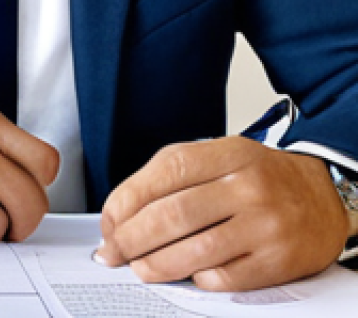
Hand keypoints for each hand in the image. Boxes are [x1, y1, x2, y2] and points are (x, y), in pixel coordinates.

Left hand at [96, 137, 349, 290]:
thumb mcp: (222, 157)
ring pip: (196, 250)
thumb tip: (122, 211)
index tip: (108, 220)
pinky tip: (185, 275)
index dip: (128, 198)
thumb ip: (177, 176)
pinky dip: (197, 278)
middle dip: (132, 237)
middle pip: (174, 214)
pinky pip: (226, 276)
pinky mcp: (278, 261)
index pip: (166, 170)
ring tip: (137, 267)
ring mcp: (265, 224)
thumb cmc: (259, 177)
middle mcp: (247, 186)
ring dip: (156, 263)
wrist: (324, 196)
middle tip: (112, 251)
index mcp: (228, 153)